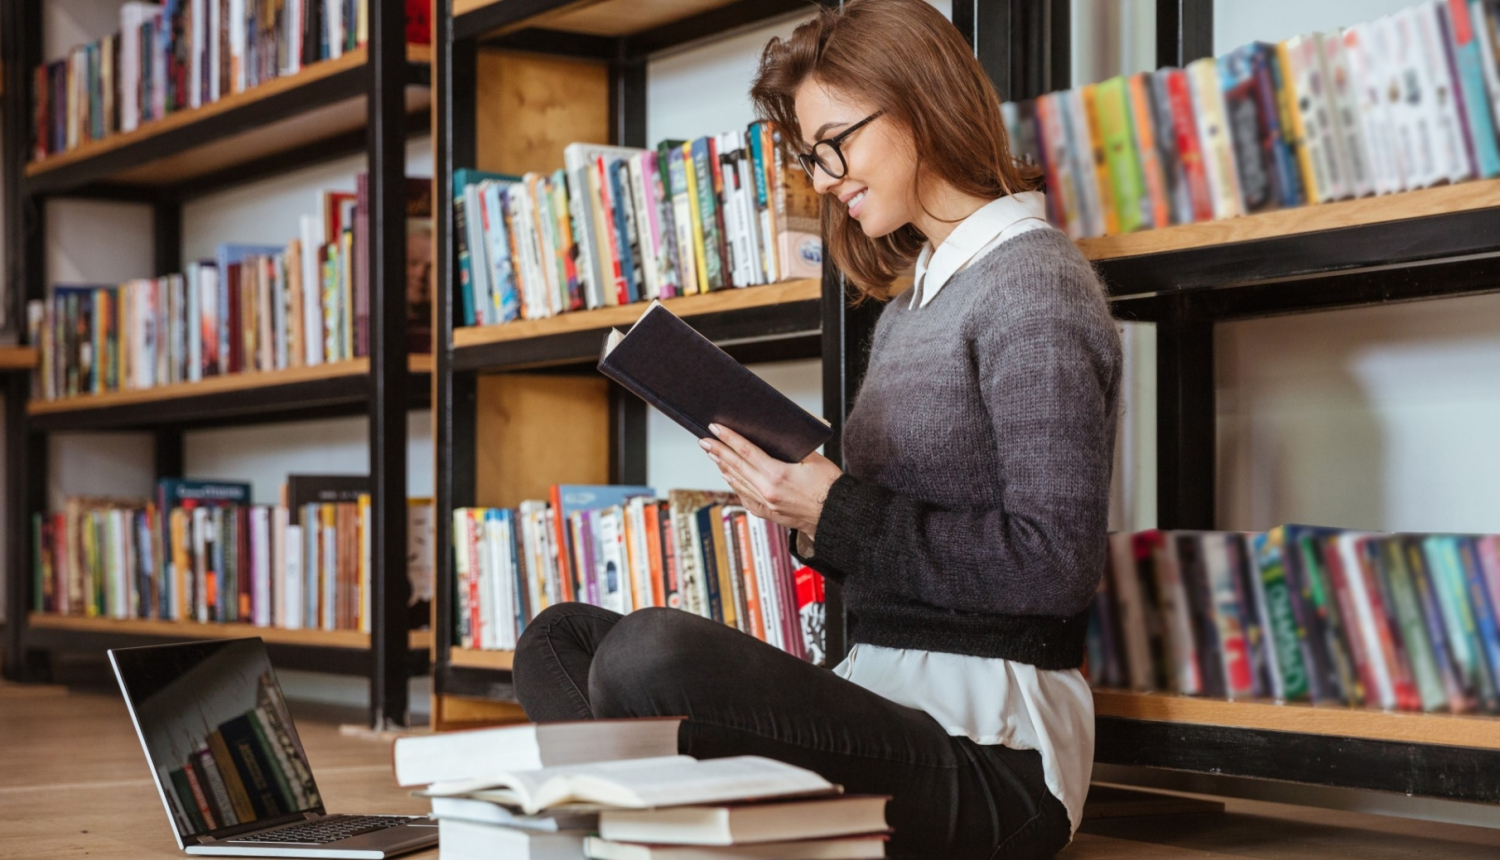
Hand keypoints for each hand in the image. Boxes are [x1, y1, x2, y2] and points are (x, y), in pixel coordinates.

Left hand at [700, 424, 842, 537]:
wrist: (836, 515)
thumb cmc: (830, 486)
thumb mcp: (813, 459)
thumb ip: (791, 446)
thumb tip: (775, 433)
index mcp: (778, 475)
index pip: (746, 452)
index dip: (729, 439)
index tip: (715, 428)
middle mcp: (768, 492)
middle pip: (736, 467)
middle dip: (718, 451)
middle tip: (704, 440)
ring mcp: (767, 504)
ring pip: (738, 482)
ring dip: (723, 466)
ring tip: (712, 454)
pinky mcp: (769, 513)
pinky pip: (745, 497)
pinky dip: (735, 484)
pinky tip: (729, 476)